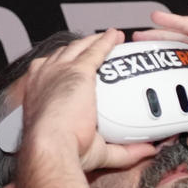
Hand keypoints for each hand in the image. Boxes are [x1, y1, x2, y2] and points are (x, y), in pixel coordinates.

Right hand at [18, 31, 157, 172]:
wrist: (52, 146)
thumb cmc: (62, 150)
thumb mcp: (96, 150)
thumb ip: (125, 150)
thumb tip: (148, 150)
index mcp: (39, 95)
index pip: (52, 74)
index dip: (64, 69)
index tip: (77, 71)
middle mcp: (45, 79)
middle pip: (65, 55)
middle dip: (81, 49)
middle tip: (97, 48)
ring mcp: (60, 72)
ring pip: (79, 47)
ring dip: (95, 41)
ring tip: (110, 38)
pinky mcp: (77, 71)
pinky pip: (94, 50)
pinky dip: (106, 42)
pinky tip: (116, 37)